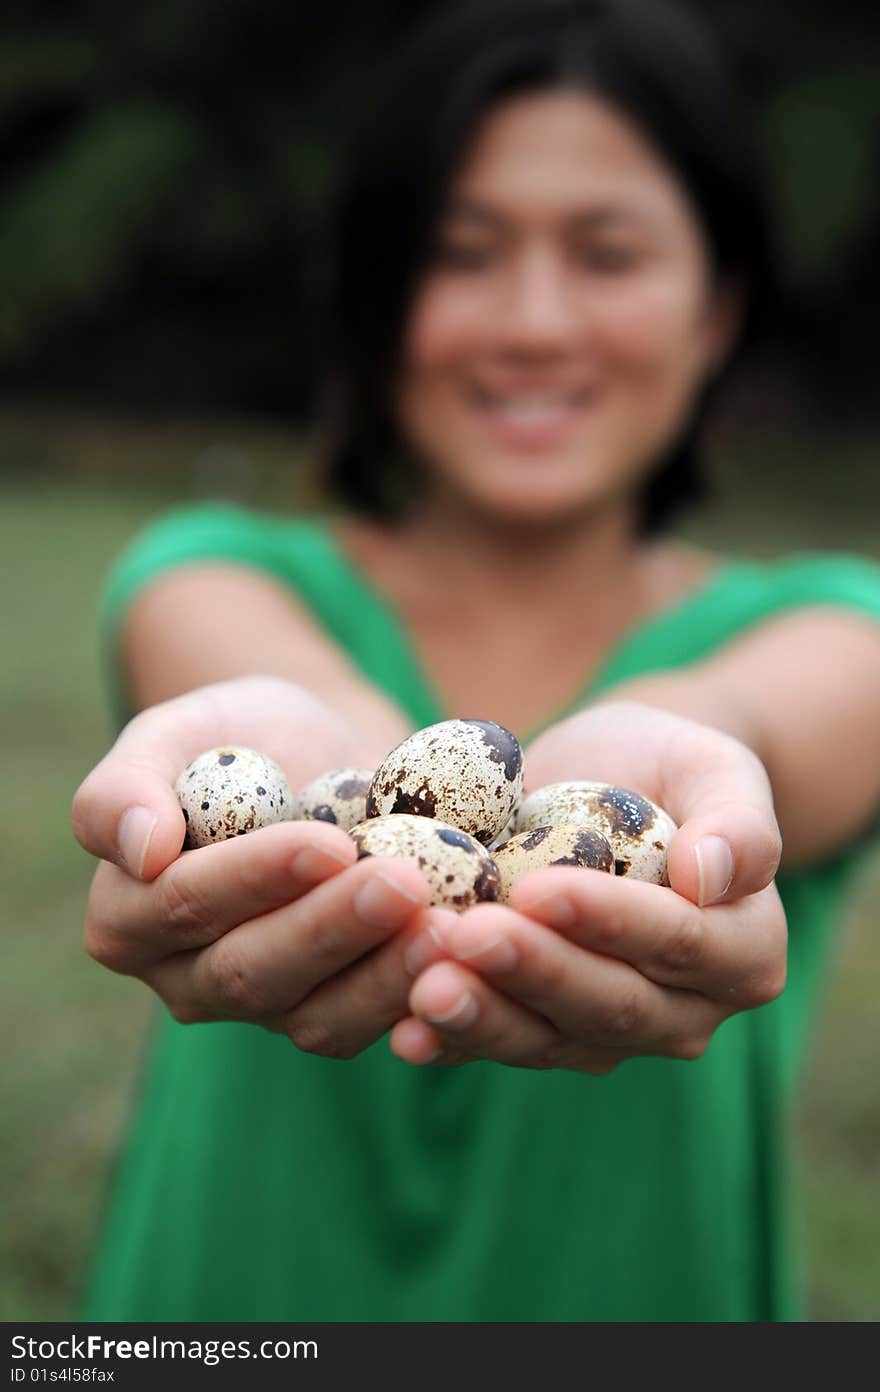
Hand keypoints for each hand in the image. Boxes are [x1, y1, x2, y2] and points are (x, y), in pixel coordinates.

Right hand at [73, 676, 446, 1052]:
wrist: (323, 760)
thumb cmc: (240, 737)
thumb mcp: (177, 732)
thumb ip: (127, 785)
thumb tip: (140, 850)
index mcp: (128, 917)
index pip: (187, 905)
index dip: (255, 879)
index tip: (326, 843)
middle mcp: (188, 979)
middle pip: (254, 971)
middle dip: (333, 929)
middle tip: (405, 882)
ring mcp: (266, 1008)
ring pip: (318, 1016)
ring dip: (387, 975)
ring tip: (449, 925)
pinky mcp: (333, 1017)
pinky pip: (374, 1025)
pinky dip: (422, 994)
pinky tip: (468, 954)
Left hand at [390, 700, 785, 1070]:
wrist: (597, 786)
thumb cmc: (662, 764)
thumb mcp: (711, 764)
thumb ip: (738, 821)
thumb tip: (710, 877)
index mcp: (744, 952)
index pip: (678, 942)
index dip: (609, 921)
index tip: (540, 889)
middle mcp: (685, 1012)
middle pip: (609, 1004)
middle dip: (533, 972)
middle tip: (462, 936)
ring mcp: (609, 1034)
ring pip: (548, 1038)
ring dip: (483, 1016)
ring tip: (423, 986)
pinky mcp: (543, 1034)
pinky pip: (498, 1044)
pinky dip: (452, 1040)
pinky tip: (404, 1031)